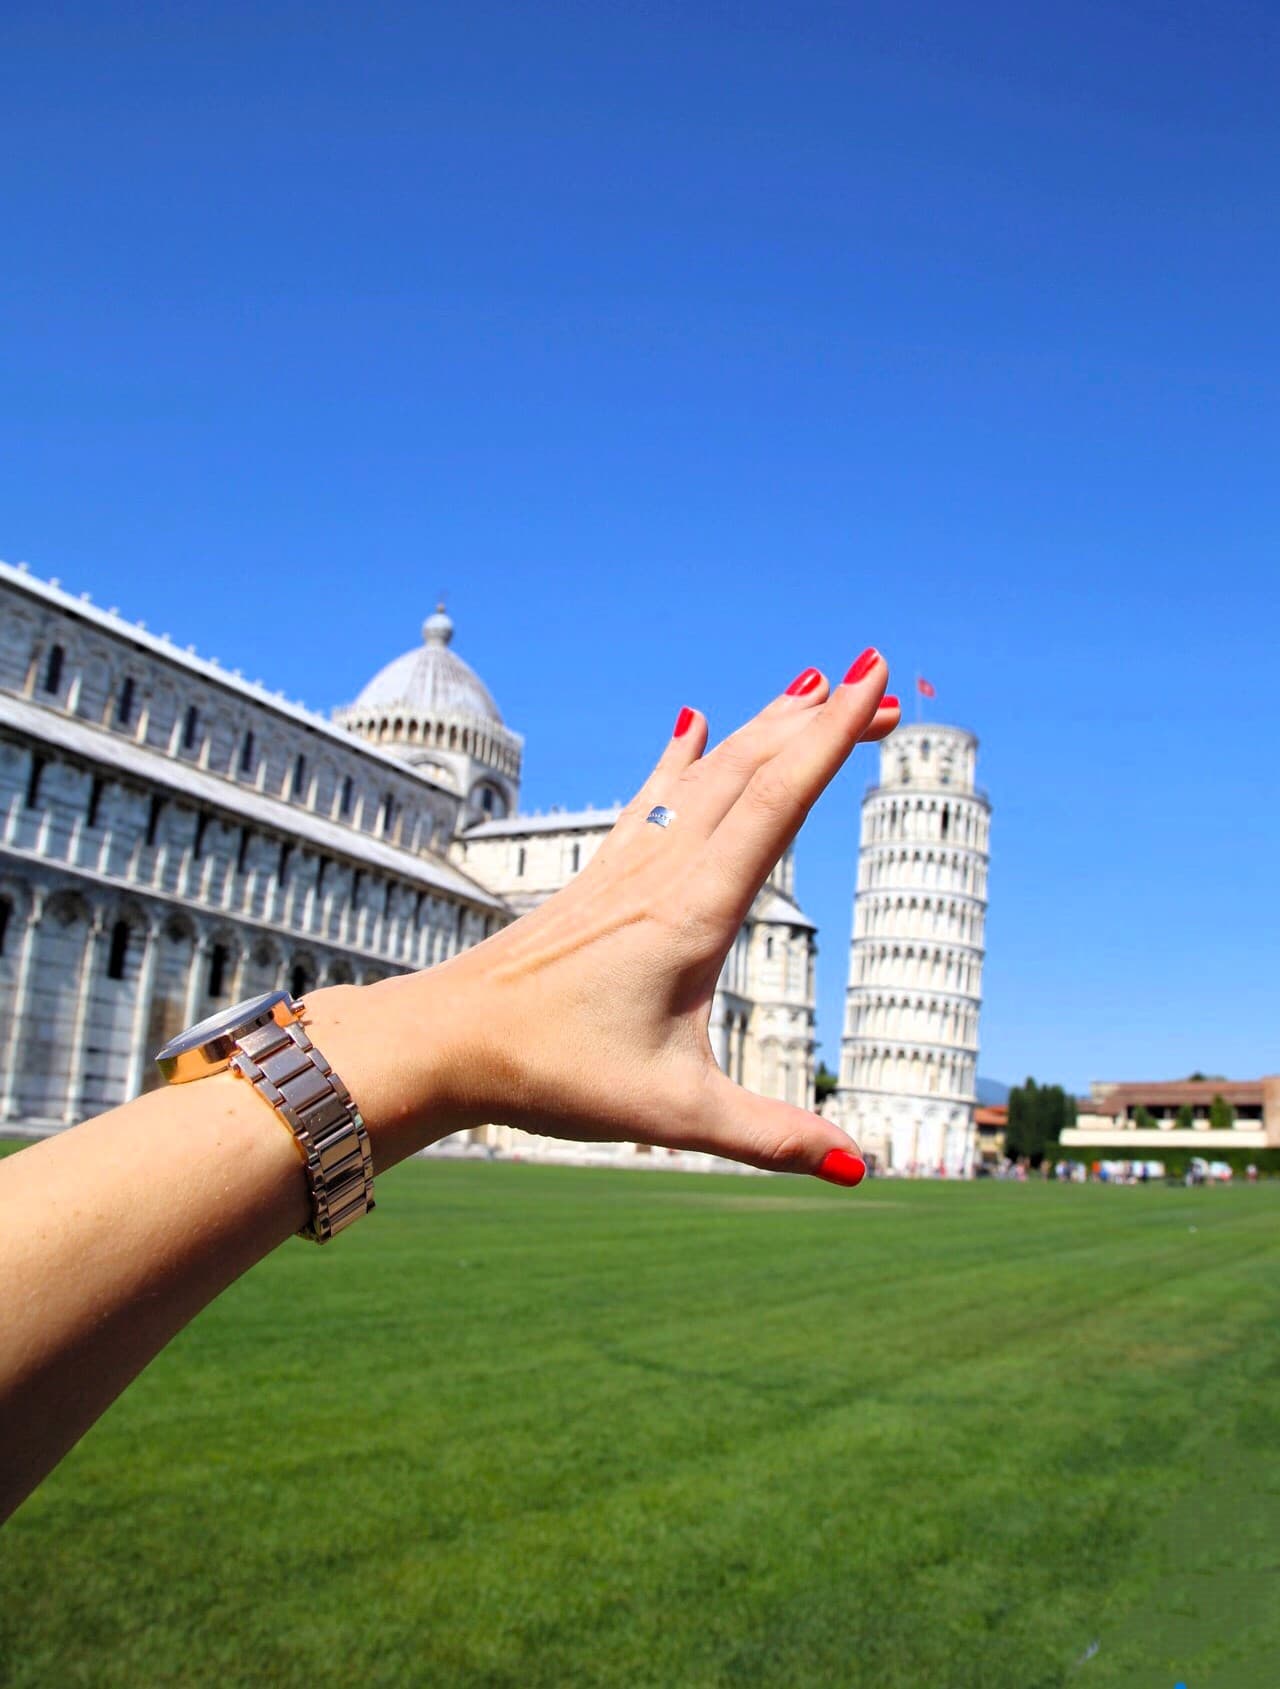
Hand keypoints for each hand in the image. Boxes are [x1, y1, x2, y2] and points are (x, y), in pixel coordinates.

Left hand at [430, 650, 898, 1182]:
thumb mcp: (674, 1112)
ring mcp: (626, 868)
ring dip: (763, 728)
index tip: (875, 680)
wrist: (446, 1040)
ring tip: (811, 687)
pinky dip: (684, 758)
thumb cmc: (553, 1073)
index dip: (831, 739)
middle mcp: (661, 873)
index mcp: (691, 915)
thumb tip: (860, 1169)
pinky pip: (653, 797)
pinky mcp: (599, 878)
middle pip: (750, 770)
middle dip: (819, 723)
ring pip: (704, 774)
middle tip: (880, 686)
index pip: (776, 804)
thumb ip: (771, 1135)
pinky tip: (690, 725)